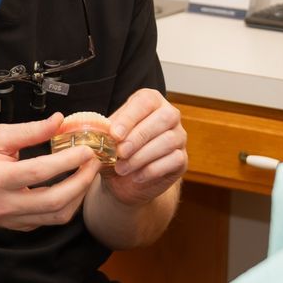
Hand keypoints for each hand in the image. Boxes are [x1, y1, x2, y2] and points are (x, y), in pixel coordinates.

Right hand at [0, 114, 101, 230]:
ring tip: (87, 174)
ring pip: (57, 216)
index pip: (38, 172)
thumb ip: (30, 131)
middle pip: (54, 201)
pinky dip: (68, 203)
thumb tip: (59, 121)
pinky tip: (73, 186)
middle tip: (94, 162)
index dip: (66, 161)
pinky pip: (51, 220)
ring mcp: (14, 220)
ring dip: (79, 195)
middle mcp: (5, 204)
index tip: (85, 149)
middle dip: (81, 181)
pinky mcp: (21, 227)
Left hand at [102, 89, 186, 205]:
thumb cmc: (115, 152)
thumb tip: (100, 130)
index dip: (130, 117)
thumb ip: (105, 132)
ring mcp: (179, 136)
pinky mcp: (182, 159)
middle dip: (139, 136)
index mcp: (150, 101)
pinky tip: (136, 176)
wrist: (124, 181)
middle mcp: (169, 115)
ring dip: (142, 156)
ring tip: (121, 168)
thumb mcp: (106, 140)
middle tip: (120, 152)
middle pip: (163, 118)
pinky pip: (174, 160)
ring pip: (168, 140)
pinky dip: (152, 170)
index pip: (145, 101)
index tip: (115, 134)